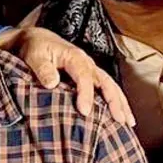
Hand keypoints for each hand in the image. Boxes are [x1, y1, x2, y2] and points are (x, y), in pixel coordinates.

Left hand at [0, 25, 134, 125]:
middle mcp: (87, 62)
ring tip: (128, 122)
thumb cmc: (36, 48)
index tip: (85, 112)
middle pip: (105, 82)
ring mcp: (91, 69)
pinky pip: (108, 88)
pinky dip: (117, 101)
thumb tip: (52, 83)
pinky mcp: (91, 76)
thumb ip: (43, 68)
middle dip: (113, 101)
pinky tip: (123, 115)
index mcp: (74, 57)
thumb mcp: (34, 55)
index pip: (84, 76)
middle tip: (119, 120)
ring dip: (121, 103)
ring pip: (111, 86)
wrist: (38, 39)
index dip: (86, 94)